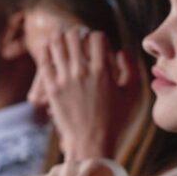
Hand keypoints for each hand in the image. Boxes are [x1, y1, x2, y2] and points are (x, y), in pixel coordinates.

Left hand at [30, 27, 132, 160]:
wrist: (91, 142)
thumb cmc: (115, 119)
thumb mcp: (132, 94)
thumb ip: (131, 69)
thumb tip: (121, 51)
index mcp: (103, 71)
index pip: (97, 37)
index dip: (99, 36)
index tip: (99, 42)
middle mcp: (82, 72)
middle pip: (74, 36)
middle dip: (78, 33)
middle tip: (79, 37)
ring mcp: (64, 79)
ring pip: (56, 44)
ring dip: (61, 38)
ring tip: (63, 39)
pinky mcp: (51, 88)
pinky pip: (44, 61)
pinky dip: (47, 50)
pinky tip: (50, 49)